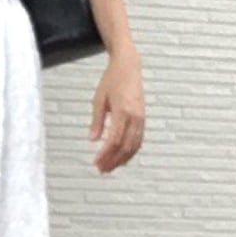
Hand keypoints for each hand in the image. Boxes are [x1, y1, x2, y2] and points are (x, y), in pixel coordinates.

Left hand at [89, 48, 144, 172]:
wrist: (128, 66)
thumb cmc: (112, 80)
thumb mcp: (99, 98)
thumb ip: (97, 120)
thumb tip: (92, 140)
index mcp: (123, 111)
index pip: (114, 139)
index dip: (105, 154)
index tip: (96, 162)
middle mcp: (135, 117)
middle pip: (125, 146)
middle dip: (113, 160)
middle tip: (101, 169)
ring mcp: (141, 118)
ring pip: (134, 145)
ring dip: (122, 159)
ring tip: (110, 167)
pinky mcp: (143, 118)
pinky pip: (139, 139)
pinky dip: (131, 151)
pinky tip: (122, 157)